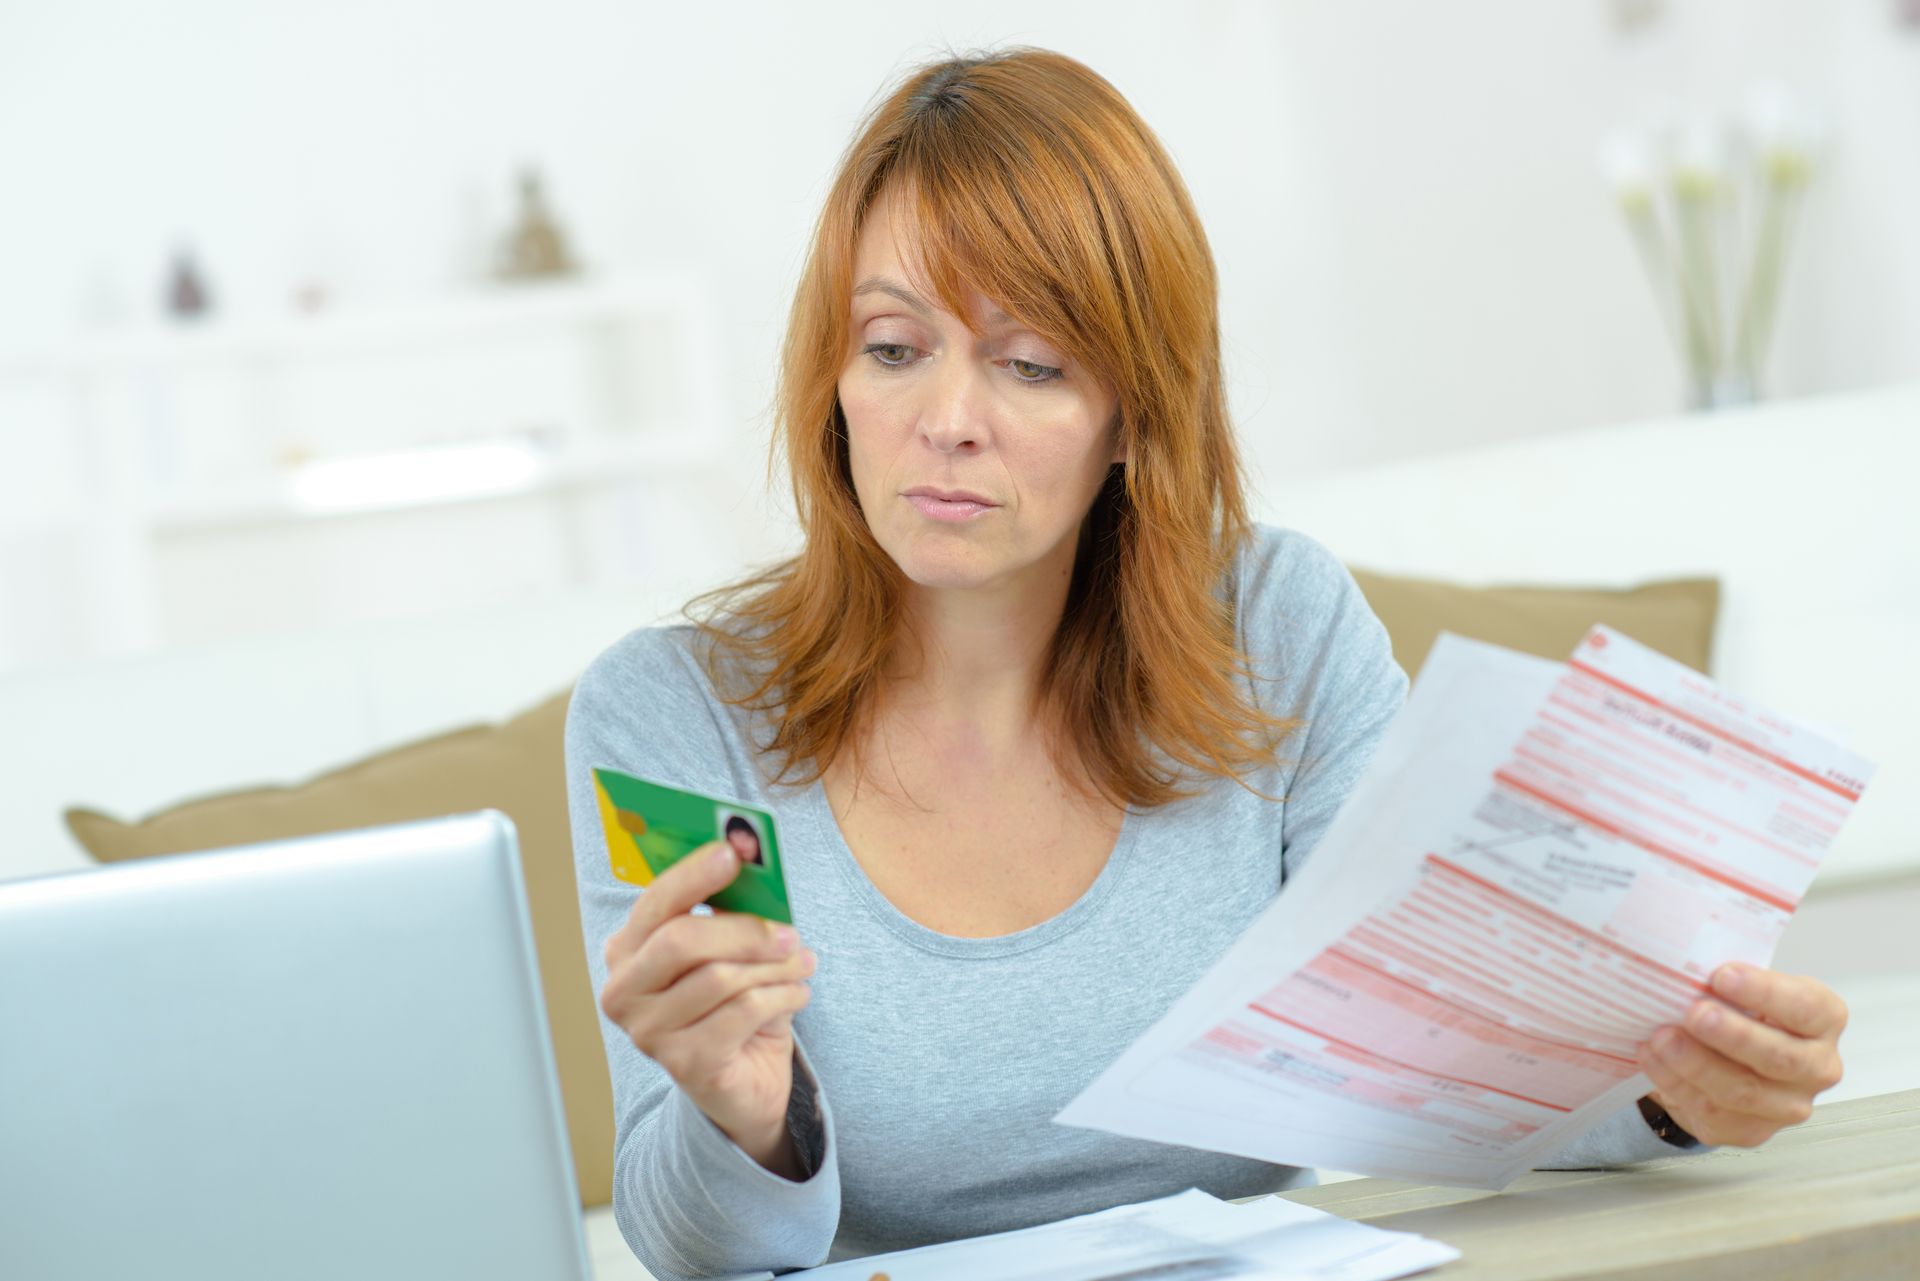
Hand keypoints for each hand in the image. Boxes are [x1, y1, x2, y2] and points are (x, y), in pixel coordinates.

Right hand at [598, 840, 815, 1175]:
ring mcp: (648, 1032)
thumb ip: (732, 908)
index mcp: (627, 950)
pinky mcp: (684, 1065)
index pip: (656, 903)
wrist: (745, 1081)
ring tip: (802, 965)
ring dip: (774, 967)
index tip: (733, 850)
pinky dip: (782, 997)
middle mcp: (623, 991)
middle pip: (680, 940)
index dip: (693, 874)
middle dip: (743, 929)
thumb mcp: (732, 950)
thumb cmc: (735, 1001)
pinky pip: (742, 1013)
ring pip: (720, 978)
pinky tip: (798, 995)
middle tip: (790, 931)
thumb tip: (751, 859)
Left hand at [1637, 962, 1845, 1147]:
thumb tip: (1688, 960)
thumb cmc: (1739, 1011)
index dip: (1765, 992)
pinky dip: (1676, 1082)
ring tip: (1661, 1038)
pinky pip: (1711, 1110)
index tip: (1722, 975)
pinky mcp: (1751, 1131)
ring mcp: (1786, 1105)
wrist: (1723, 1057)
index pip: (1806, 1007)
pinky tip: (1653, 1058)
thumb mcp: (1743, 985)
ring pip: (1743, 1091)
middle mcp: (1817, 1067)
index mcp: (1823, 1020)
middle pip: (1780, 1057)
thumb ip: (1728, 976)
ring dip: (1696, 1063)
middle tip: (1694, 1013)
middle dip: (1733, 1035)